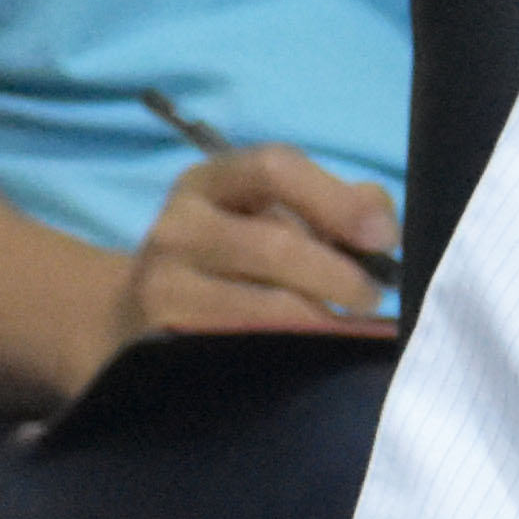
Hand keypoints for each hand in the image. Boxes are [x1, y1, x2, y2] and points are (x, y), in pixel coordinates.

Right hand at [101, 147, 400, 367]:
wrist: (132, 318)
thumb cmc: (230, 261)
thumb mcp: (270, 216)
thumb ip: (335, 208)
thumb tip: (383, 227)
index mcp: (213, 181)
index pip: (275, 167)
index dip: (337, 200)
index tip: (386, 238)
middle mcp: (180, 224)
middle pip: (274, 243)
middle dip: (338, 274)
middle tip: (374, 295)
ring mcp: (163, 283)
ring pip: (263, 304)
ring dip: (321, 317)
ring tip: (352, 324)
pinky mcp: (162, 340)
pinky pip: (243, 345)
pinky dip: (291, 348)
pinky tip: (315, 351)